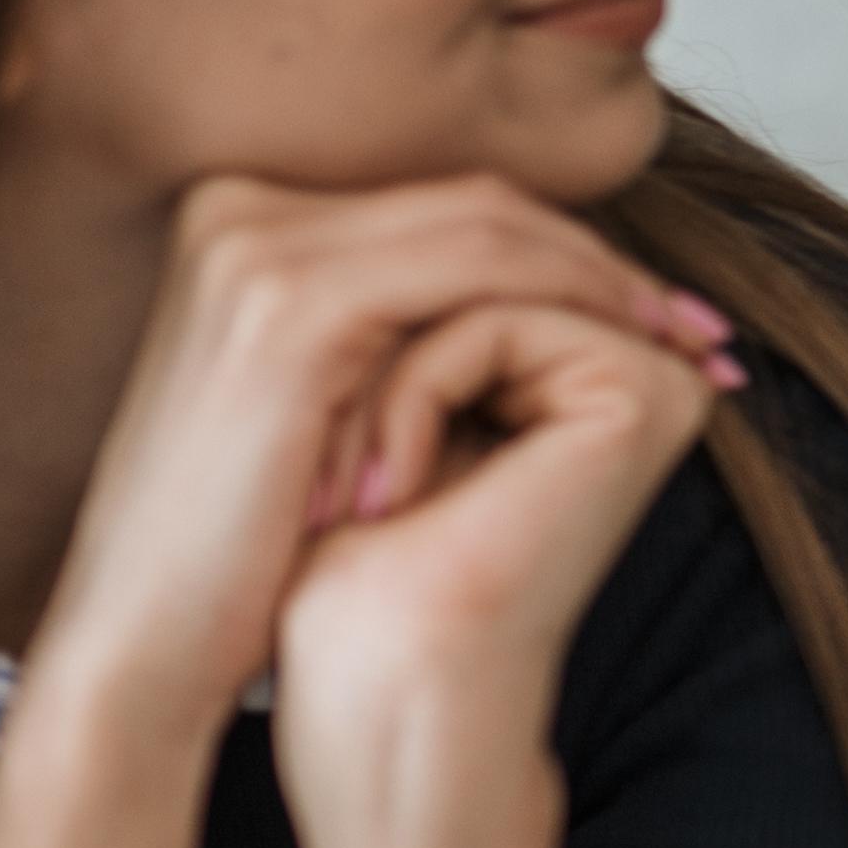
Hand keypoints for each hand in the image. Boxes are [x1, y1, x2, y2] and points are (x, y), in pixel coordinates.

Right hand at [0, 178, 724, 847]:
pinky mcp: (290, 308)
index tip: (664, 315)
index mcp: (241, 229)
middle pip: (473, 205)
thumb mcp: (319, 418)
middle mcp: (240, 213)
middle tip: (704, 324)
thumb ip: (391, 347)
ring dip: (606, 280)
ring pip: (486, 228)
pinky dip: (565, 305)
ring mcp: (257, 250)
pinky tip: (631, 348)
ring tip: (688, 340)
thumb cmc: (236, 554)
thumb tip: (523, 329)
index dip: (565, 255)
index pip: (441, 212)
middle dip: (605, 261)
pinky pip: (470, 276)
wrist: (143, 641)